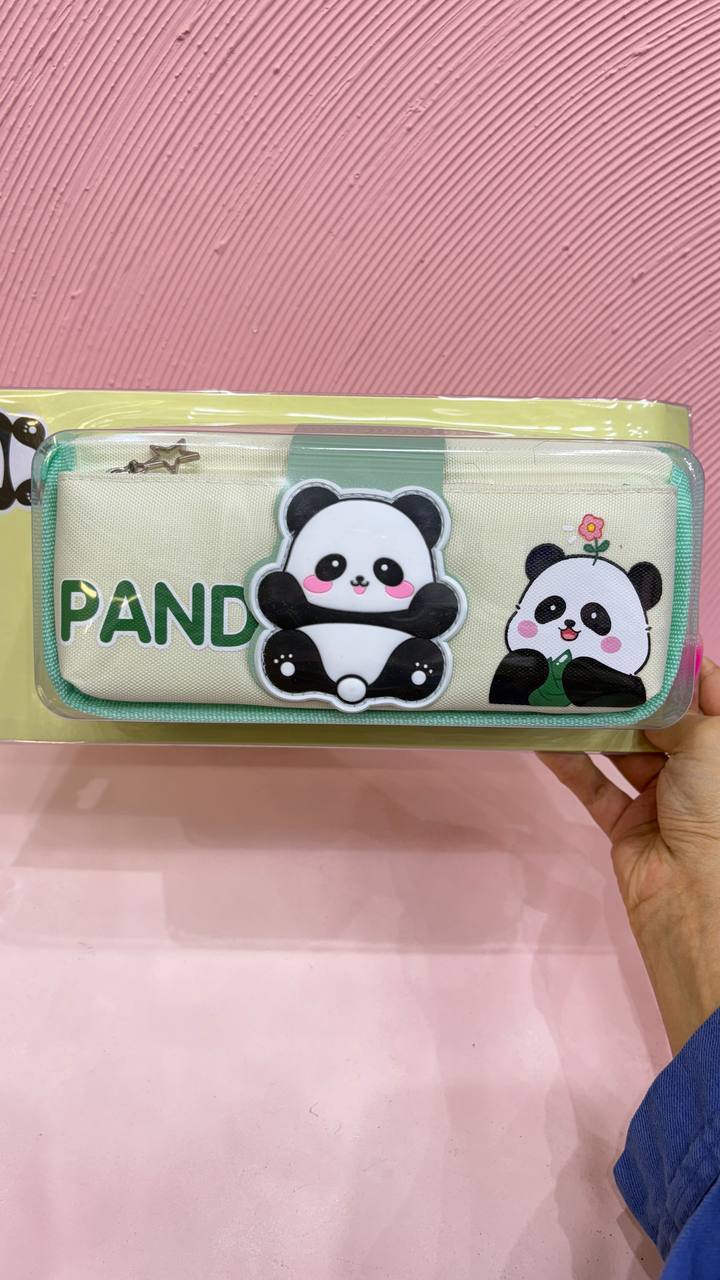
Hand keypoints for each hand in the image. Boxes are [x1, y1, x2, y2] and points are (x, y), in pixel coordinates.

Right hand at [540, 657, 719, 1054]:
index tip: (643, 634)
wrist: (695, 898)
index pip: (708, 694)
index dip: (680, 667)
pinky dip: (568, 762)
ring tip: (559, 688)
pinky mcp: (626, 823)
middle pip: (660, 721)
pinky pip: (593, 785)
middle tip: (589, 654)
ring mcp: (661, 797)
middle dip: (628, 694)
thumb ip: (676, 711)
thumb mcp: (708, 745)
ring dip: (592, 725)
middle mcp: (699, 770)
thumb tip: (656, 684)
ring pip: (622, 751)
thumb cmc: (716, 810)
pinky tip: (541, 736)